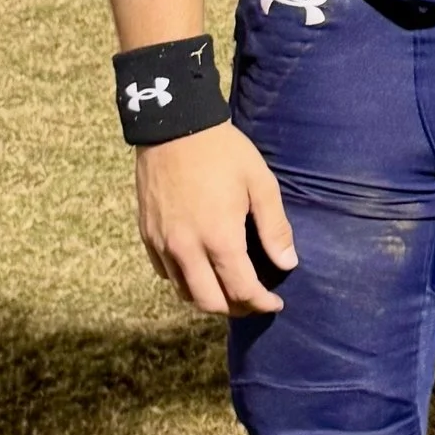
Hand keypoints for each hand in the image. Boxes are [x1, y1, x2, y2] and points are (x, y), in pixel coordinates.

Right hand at [135, 126, 298, 315]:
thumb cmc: (223, 152)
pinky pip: (165, 274)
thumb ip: (274, 227)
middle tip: (253, 300)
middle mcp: (186, 249)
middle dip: (236, 308)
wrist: (174, 126)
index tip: (275, 304)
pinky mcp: (147, 235)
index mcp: (219, 238)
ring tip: (229, 288)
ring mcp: (162, 244)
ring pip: (184, 292)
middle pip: (210, 303)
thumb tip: (287, 263)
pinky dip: (186, 281)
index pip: (241, 291)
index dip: (261, 304)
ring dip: (209, 298)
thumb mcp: (260, 183)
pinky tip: (201, 268)